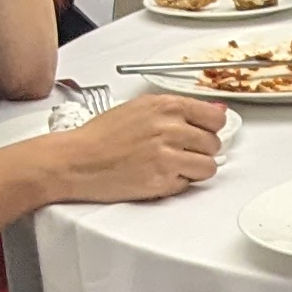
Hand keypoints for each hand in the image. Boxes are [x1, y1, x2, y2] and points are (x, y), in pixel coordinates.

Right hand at [37, 94, 227, 203]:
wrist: (75, 160)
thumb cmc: (101, 135)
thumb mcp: (140, 108)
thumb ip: (177, 110)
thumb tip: (215, 112)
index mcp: (166, 106)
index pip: (216, 117)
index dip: (211, 128)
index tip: (204, 133)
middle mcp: (169, 128)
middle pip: (214, 143)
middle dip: (201, 150)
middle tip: (180, 152)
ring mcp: (166, 155)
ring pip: (208, 167)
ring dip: (194, 169)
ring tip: (170, 166)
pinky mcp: (161, 180)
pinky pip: (188, 185)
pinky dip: (177, 184)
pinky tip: (157, 175)